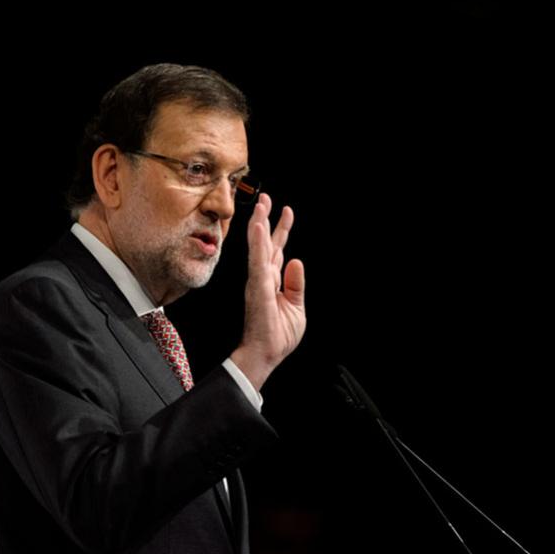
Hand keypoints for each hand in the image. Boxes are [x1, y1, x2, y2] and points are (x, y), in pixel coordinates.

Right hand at [229, 192, 305, 390]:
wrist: (265, 355)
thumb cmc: (277, 336)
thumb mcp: (296, 308)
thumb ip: (296, 284)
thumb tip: (297, 261)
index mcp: (272, 281)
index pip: (277, 250)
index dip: (281, 230)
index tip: (286, 211)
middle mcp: (263, 278)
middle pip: (266, 243)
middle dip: (266, 220)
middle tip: (266, 198)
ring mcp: (258, 281)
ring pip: (259, 247)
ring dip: (260, 225)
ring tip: (261, 205)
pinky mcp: (258, 287)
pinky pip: (258, 261)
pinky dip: (257, 244)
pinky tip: (258, 228)